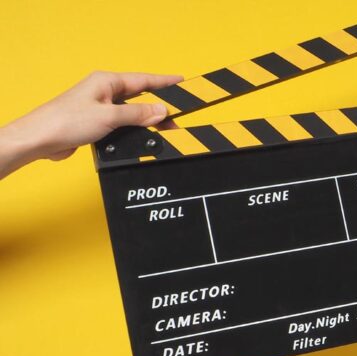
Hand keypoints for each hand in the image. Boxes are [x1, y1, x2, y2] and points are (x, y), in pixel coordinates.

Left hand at [0, 71, 181, 177]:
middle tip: (178, 114)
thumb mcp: (109, 116)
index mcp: (107, 82)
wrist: (41, 139)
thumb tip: (161, 110)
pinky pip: (123, 123)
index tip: (181, 82)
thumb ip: (138, 114)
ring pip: (133, 112)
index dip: (164, 82)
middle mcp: (104, 92)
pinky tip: (144, 136)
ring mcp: (101, 107)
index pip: (143, 80)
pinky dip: (136, 129)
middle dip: (160, 106)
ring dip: (148, 120)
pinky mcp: (97, 123)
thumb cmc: (67, 121)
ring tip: (165, 128)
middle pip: (140, 97)